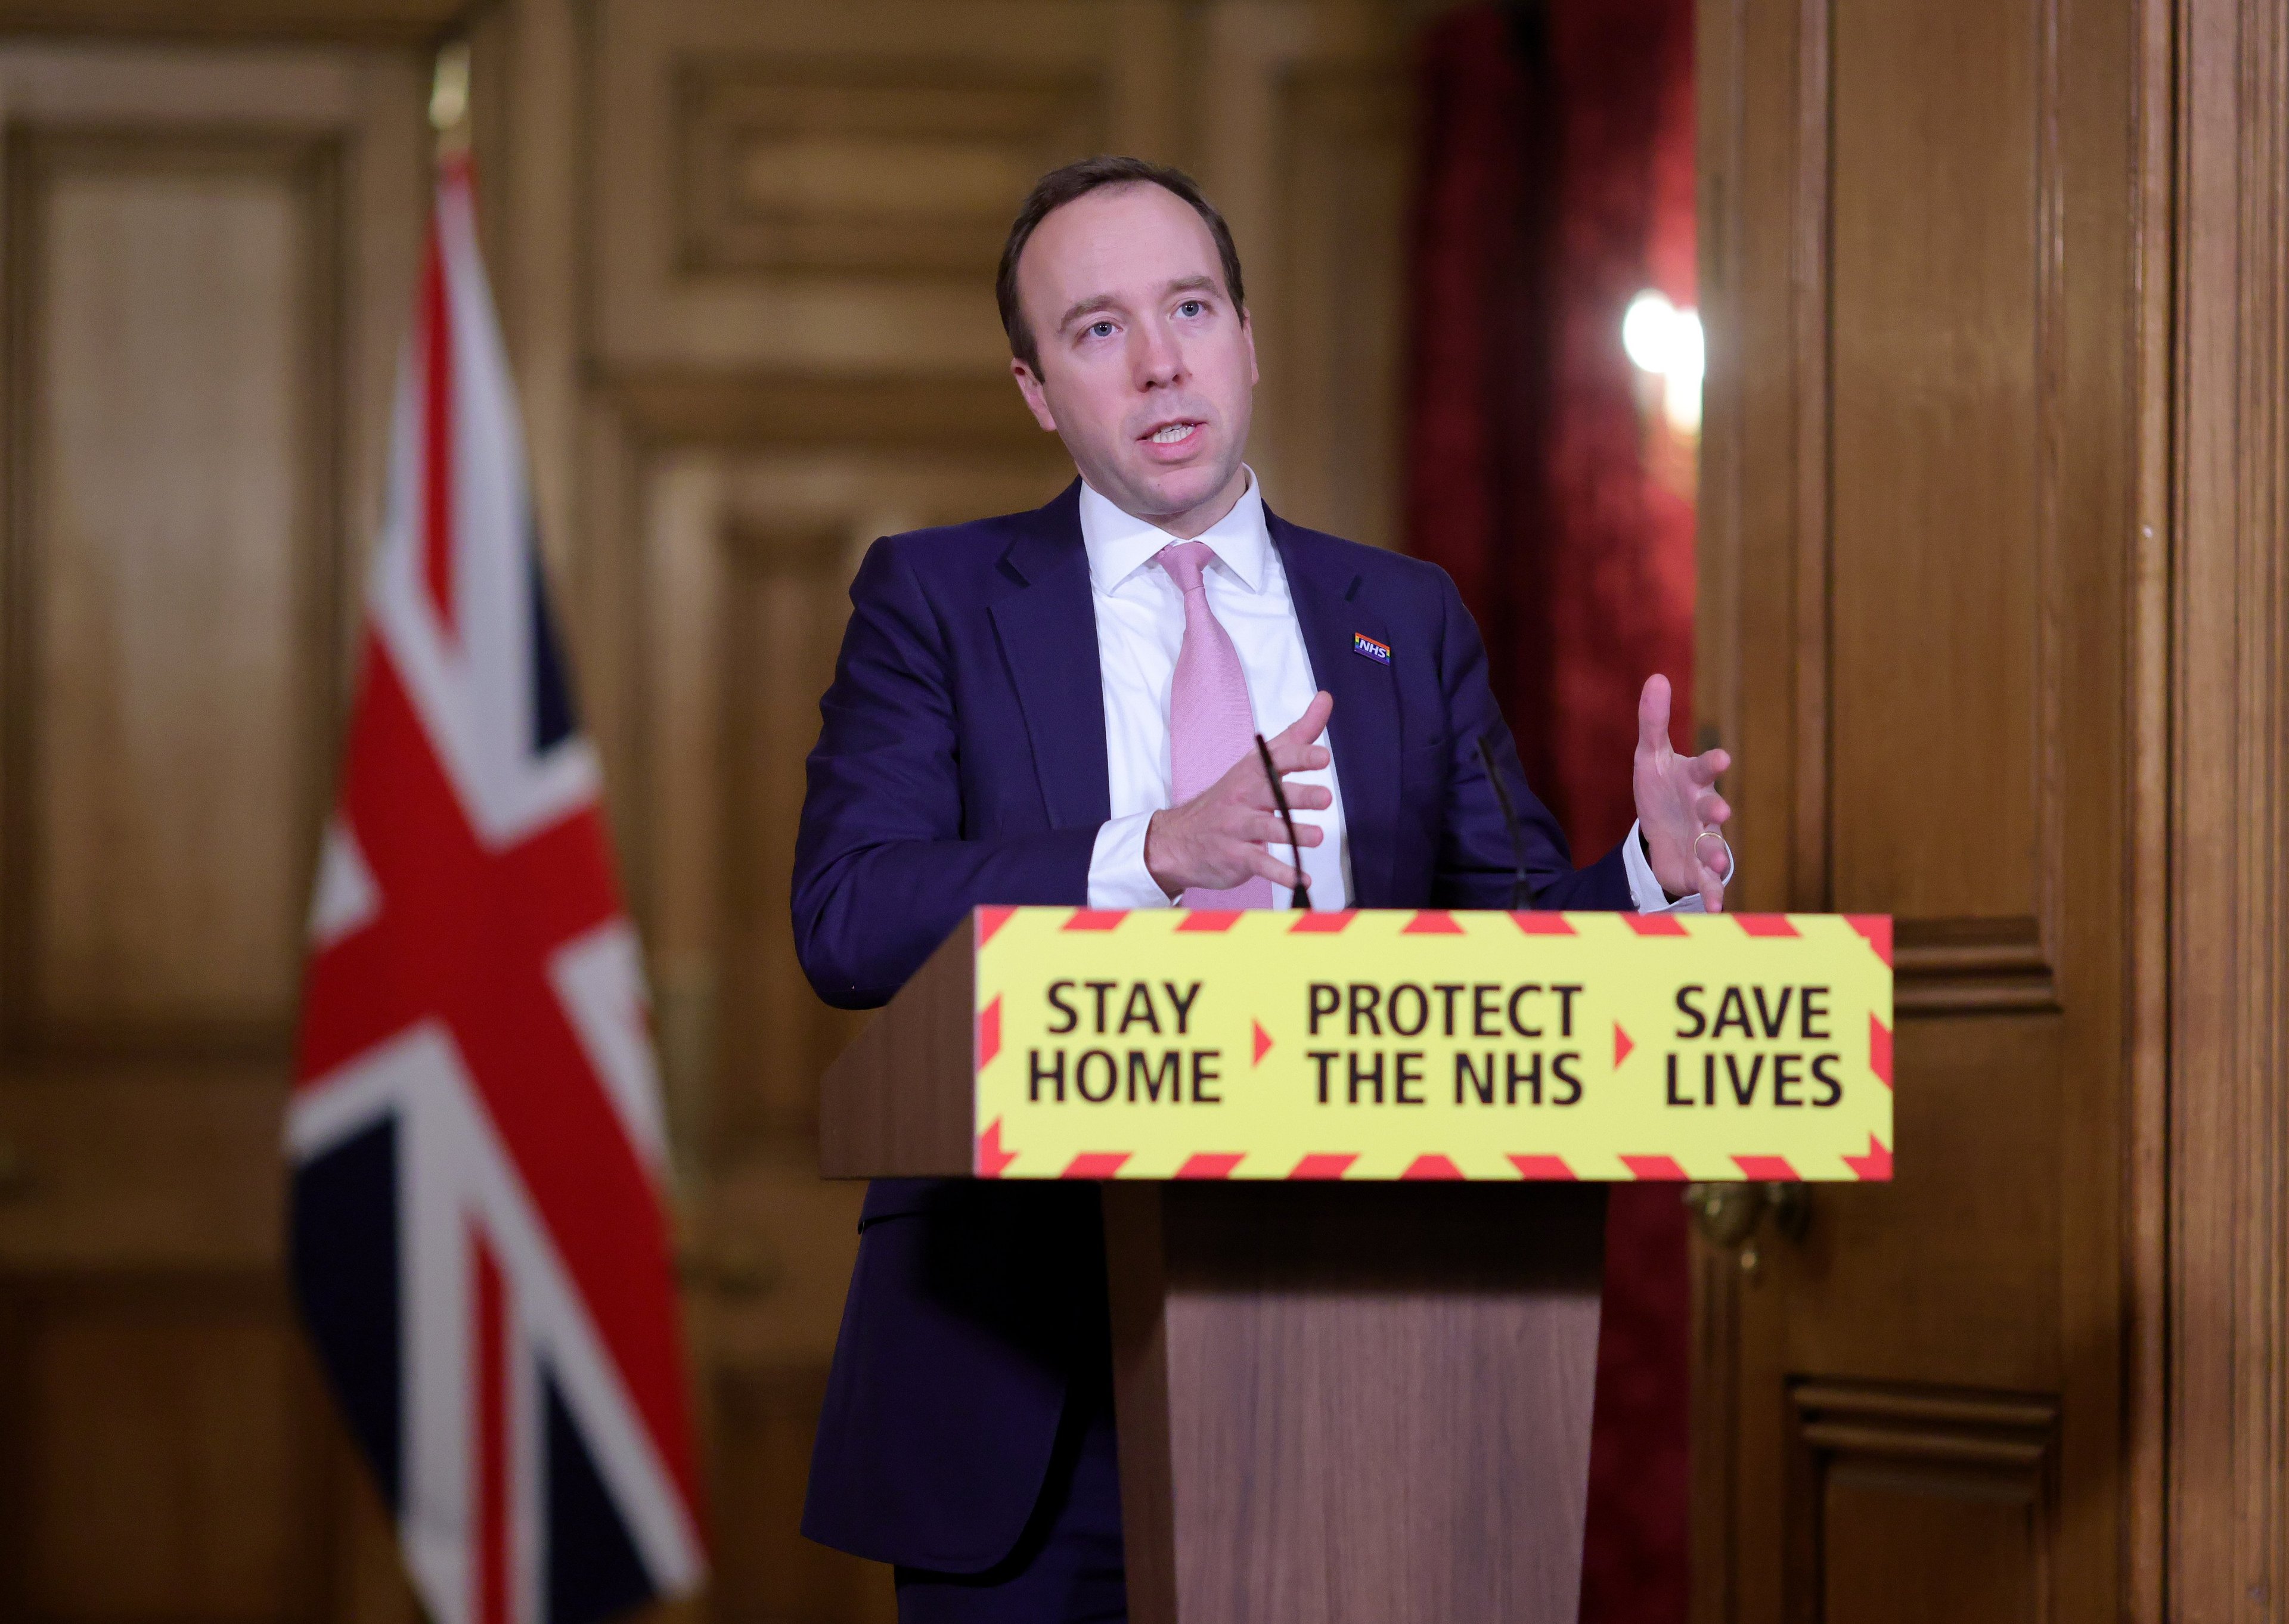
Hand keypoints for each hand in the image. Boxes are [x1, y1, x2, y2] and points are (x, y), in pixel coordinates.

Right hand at [1145, 691, 1334, 897]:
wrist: (1179, 838)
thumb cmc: (1231, 796)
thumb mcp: (1260, 762)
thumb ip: (1298, 734)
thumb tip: (1326, 699)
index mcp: (1253, 772)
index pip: (1277, 760)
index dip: (1299, 758)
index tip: (1322, 757)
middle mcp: (1244, 797)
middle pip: (1273, 794)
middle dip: (1299, 796)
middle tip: (1325, 798)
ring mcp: (1238, 828)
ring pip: (1267, 830)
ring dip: (1293, 834)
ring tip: (1317, 838)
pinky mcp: (1235, 857)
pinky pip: (1259, 864)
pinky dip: (1281, 873)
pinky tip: (1302, 879)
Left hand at [1632, 674, 1733, 911]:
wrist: (1662, 831)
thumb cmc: (1661, 789)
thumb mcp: (1650, 756)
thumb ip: (1652, 722)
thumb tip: (1656, 677)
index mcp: (1692, 781)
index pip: (1702, 769)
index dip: (1711, 763)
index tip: (1721, 758)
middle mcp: (1703, 809)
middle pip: (1712, 807)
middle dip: (1715, 807)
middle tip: (1719, 809)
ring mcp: (1704, 839)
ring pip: (1715, 845)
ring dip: (1719, 853)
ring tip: (1719, 862)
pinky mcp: (1697, 867)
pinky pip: (1708, 882)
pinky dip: (1714, 895)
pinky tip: (1716, 910)